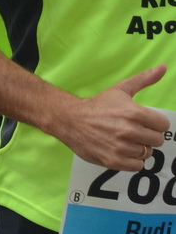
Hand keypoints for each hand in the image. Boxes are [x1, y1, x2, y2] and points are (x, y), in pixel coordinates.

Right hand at [56, 66, 172, 170]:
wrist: (69, 119)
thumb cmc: (97, 105)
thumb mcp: (120, 90)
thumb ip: (144, 79)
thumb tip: (163, 67)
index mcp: (133, 112)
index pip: (163, 125)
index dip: (154, 123)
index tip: (144, 121)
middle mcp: (128, 130)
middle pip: (157, 140)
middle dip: (147, 135)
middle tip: (133, 131)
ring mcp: (121, 147)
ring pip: (147, 153)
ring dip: (138, 147)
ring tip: (124, 140)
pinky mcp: (114, 160)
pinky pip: (137, 166)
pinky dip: (132, 160)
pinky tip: (121, 150)